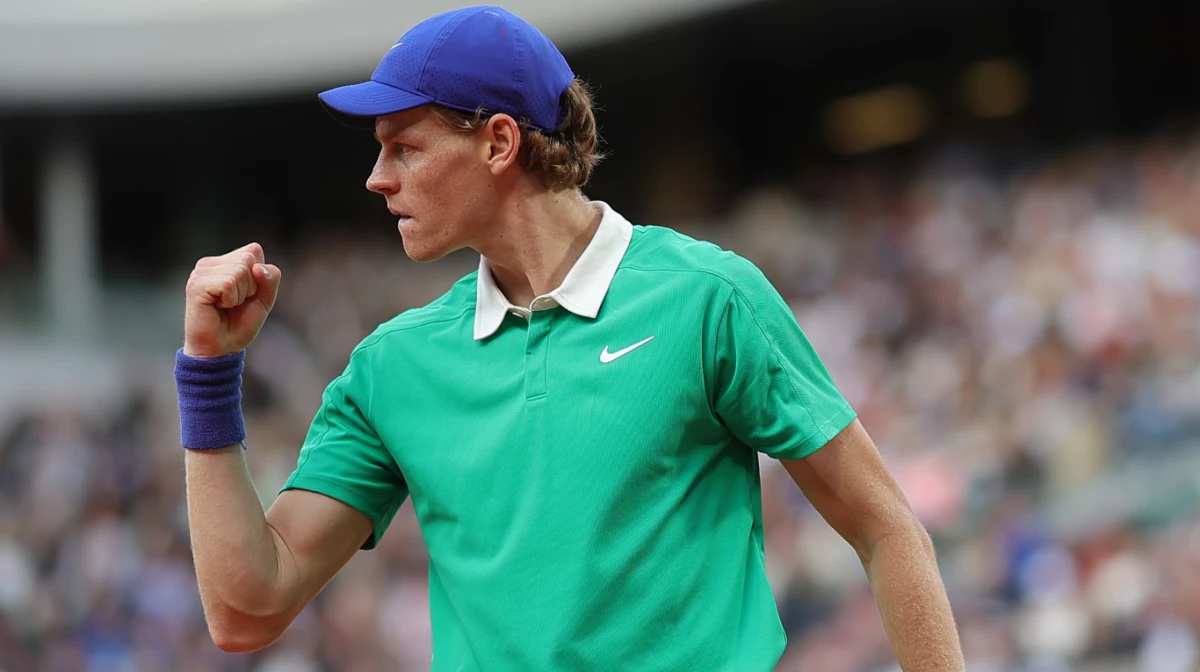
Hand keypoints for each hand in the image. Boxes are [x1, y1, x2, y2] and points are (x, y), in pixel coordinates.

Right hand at [183, 242, 281, 357]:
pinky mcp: (196, 284)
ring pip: (239, 271)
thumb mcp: (265, 299)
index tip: (247, 294)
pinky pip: (229, 283)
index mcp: (225, 261)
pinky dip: (231, 300)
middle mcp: (211, 263)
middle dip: (251, 286)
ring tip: (226, 306)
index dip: (259, 276)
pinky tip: (218, 307)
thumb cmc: (239, 323)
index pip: (254, 250)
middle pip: (248, 259)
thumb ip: (270, 278)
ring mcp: (201, 271)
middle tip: (235, 303)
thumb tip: (257, 268)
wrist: (221, 348)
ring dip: (240, 295)